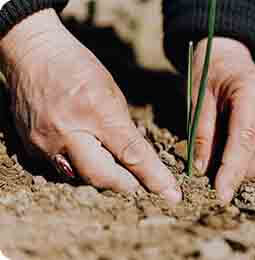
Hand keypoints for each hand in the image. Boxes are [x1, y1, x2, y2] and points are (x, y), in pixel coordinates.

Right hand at [0, 9, 180, 203]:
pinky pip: (61, 171)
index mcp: (96, 111)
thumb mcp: (111, 92)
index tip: (171, 194)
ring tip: (113, 166)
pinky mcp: (30, 148)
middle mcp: (68, 131)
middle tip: (139, 183)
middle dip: (127, 185)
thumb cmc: (78, 68)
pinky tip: (84, 154)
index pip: (131, 153)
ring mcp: (45, 142)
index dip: (154, 177)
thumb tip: (136, 158)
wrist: (33, 55)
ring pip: (82, 179)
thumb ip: (123, 129)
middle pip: (103, 177)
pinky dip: (79, 168)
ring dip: (103, 177)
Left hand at [192, 38, 254, 203]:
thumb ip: (202, 135)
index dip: (235, 170)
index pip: (247, 138)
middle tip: (226, 176)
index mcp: (251, 93)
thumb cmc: (210, 78)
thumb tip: (203, 170)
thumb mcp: (198, 101)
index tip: (222, 194)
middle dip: (253, 172)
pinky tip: (248, 159)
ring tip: (234, 165)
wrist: (227, 60)